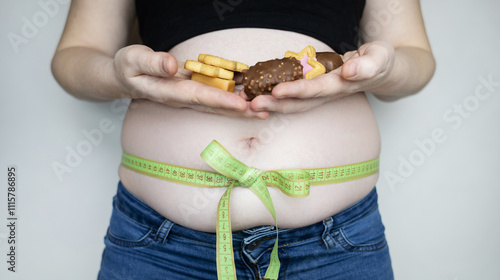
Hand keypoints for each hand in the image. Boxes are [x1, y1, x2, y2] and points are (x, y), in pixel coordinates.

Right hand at [113, 45, 267, 118]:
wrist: (124, 77)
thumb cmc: (127, 67)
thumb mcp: (133, 59)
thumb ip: (152, 63)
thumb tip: (172, 66)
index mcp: (169, 92)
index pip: (199, 97)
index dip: (221, 101)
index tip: (241, 105)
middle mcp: (183, 98)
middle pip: (215, 106)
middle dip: (239, 111)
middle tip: (264, 112)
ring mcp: (189, 96)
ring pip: (218, 103)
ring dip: (240, 108)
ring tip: (264, 108)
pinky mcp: (193, 90)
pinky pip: (215, 94)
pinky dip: (233, 96)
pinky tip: (249, 94)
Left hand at [247, 41, 395, 113]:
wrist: (380, 70)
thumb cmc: (380, 62)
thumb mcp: (380, 58)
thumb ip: (368, 65)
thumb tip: (350, 71)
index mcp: (341, 86)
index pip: (316, 90)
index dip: (297, 91)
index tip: (277, 91)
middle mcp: (327, 94)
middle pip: (299, 103)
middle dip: (275, 104)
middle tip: (252, 103)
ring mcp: (320, 93)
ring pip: (293, 103)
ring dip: (272, 104)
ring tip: (249, 103)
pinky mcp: (314, 89)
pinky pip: (293, 96)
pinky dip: (275, 97)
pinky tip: (259, 95)